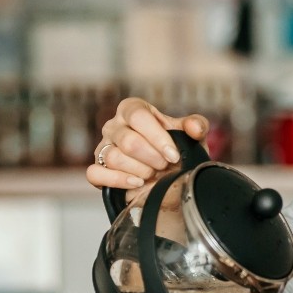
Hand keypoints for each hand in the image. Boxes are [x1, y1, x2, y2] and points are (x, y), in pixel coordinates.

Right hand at [85, 97, 209, 198]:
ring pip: (114, 158)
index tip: (173, 155)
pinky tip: (136, 183)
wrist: (168, 177)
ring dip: (140, 171)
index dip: (158, 138)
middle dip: (152, 158)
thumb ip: (196, 126)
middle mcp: (114, 125)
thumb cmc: (175, 150)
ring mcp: (103, 147)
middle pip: (128, 141)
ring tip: (153, 174)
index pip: (139, 116)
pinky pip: (95, 173)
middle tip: (164, 165)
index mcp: (132, 109)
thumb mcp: (191, 136)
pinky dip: (118, 180)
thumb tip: (194, 128)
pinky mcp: (96, 168)